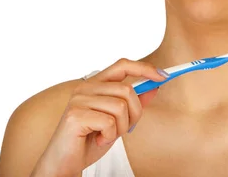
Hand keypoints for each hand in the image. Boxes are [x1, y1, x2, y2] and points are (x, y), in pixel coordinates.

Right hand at [31, 58, 167, 176]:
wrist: (65, 163)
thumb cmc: (89, 141)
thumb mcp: (118, 121)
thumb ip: (134, 104)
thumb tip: (154, 86)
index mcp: (95, 85)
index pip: (122, 65)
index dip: (144, 68)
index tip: (163, 76)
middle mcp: (85, 88)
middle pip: (127, 90)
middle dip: (135, 113)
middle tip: (124, 129)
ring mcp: (79, 100)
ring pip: (120, 107)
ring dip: (121, 128)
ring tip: (107, 136)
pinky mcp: (75, 115)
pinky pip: (109, 122)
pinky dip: (109, 136)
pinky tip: (98, 140)